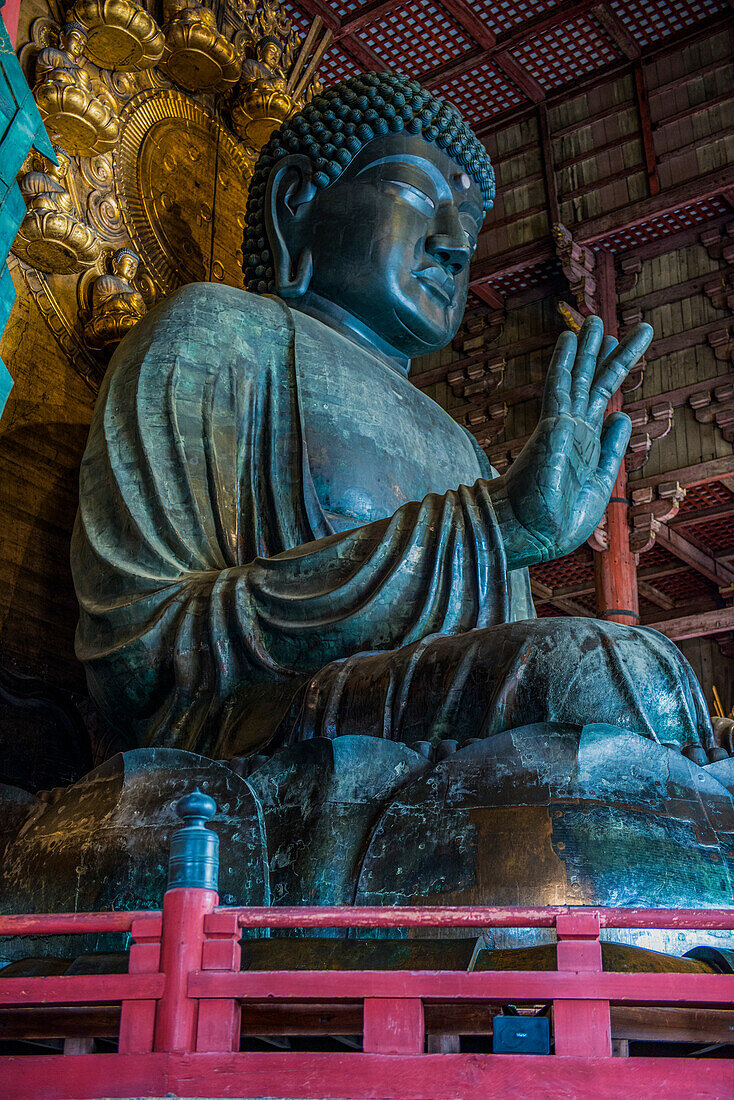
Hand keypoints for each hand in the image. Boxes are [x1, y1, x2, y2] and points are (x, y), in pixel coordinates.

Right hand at [489, 315, 652, 569]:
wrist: (533, 533)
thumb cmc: (560, 519)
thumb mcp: (601, 481)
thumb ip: (612, 448)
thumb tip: (623, 414)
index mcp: (585, 444)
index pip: (600, 399)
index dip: (611, 373)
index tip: (618, 348)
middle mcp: (573, 429)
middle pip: (592, 382)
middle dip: (606, 354)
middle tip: (612, 324)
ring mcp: (561, 426)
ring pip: (579, 378)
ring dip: (588, 348)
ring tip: (598, 320)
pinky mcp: (552, 427)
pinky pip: (559, 387)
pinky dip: (565, 362)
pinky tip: (571, 339)